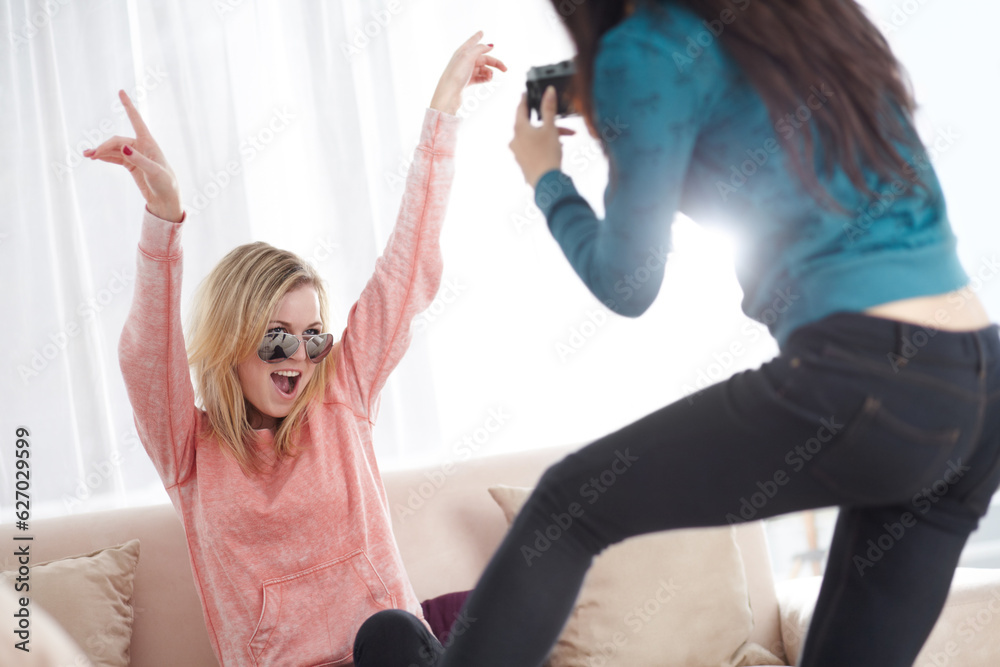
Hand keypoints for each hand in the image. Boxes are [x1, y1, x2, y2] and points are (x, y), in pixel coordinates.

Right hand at [82, 90, 182, 222]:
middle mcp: (141, 146)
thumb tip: (123, 148)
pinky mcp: (131, 165)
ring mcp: (135, 155)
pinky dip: (105, 157)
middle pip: (118, 141)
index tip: (121, 91)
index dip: (128, 106)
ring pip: (114, 149)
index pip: (136, 120)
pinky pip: (115, 157)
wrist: (166, 200)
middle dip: (104, 146)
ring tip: (88, 156)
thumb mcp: (154, 172)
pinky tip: (95, 158)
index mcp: (149, 143)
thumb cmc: (166, 184)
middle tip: (92, 155)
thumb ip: (139, 160)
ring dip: (101, 151)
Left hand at [429, 30, 507, 115]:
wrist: (449, 93)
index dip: (477, 37)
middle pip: (483, 58)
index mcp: (462, 52)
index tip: (481, 32)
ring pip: (482, 69)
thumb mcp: (468, 57)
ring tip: (490, 77)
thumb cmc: (456, 74)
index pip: (472, 42)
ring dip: (489, 72)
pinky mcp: (466, 82)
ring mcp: (465, 72)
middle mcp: (464, 61)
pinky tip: (488, 80)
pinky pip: (479, 78)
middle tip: (504, 69)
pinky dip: (485, 78)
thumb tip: (489, 45)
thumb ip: (479, 49)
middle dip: (494, 62)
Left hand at [509, 86, 575, 188]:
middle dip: (549, 122)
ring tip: (565, 138)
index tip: (526, 93)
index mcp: (519, 129)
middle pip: (532, 124)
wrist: (546, 182)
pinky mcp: (523, 162)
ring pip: (535, 137)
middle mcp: (515, 139)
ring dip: (550, 135)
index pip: (521, 108)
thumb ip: (549, 108)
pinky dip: (544, 144)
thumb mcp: (551, 128)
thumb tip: (549, 91)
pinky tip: (557, 148)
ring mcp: (518, 152)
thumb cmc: (547, 155)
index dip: (526, 99)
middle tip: (562, 124)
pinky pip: (533, 148)